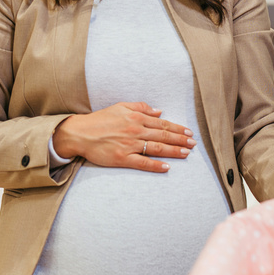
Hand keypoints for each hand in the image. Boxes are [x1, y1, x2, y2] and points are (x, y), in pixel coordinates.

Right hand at [51, 102, 194, 172]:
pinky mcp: (122, 158)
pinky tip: (167, 167)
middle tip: (194, 144)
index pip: (162, 123)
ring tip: (187, 154)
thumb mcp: (120, 106)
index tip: (189, 132)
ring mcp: (129, 145)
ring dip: (174, 151)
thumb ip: (141, 107)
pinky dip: (156, 165)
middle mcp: (135, 130)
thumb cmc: (100, 120)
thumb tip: (159, 111)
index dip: (177, 128)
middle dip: (181, 140)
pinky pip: (142, 162)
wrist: (80, 133)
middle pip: (164, 135)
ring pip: (157, 148)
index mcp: (136, 118)